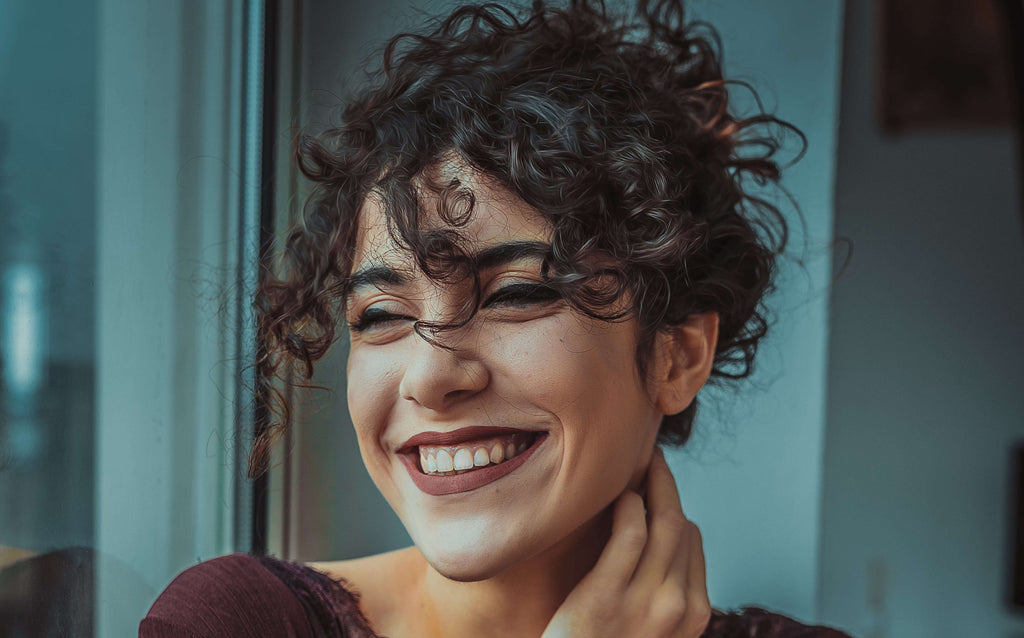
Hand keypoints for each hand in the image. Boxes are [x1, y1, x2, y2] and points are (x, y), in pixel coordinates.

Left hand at [541, 447, 710, 637]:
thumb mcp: (650, 625)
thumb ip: (661, 587)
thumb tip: (663, 531)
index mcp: (695, 615)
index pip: (694, 542)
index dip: (676, 510)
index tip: (660, 489)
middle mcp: (678, 607)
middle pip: (681, 526)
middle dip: (668, 486)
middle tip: (653, 460)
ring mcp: (646, 602)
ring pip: (662, 522)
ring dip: (652, 485)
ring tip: (636, 467)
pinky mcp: (607, 595)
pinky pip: (630, 533)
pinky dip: (628, 507)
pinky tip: (619, 498)